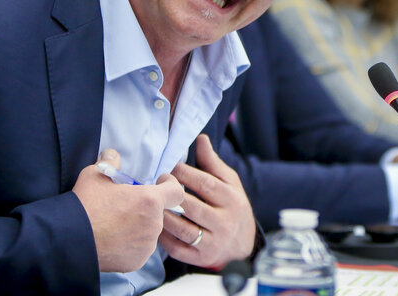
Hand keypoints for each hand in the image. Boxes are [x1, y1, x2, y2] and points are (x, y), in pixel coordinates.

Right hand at [72, 149, 183, 272]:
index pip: (176, 191)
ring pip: (150, 230)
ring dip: (140, 224)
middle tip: (127, 202)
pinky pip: (140, 248)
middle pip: (159, 211)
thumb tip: (112, 156)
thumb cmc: (85, 205)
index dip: (170, 184)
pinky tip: (114, 237)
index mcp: (149, 200)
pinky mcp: (137, 261)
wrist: (69, 240)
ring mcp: (146, 245)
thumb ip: (110, 162)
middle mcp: (153, 224)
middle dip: (147, 205)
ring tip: (118, 221)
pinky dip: (132, 242)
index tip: (161, 182)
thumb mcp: (96, 174)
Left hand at [159, 134, 255, 268]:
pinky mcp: (202, 259)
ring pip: (184, 229)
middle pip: (192, 207)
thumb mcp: (229, 181)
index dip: (185, 174)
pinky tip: (156, 225)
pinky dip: (164, 239)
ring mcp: (213, 242)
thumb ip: (212, 162)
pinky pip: (179, 250)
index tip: (170, 166)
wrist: (244, 243)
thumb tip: (200, 139)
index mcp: (231, 199)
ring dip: (165, 216)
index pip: (205, 184)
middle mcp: (224, 222)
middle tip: (158, 183)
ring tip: (153, 204)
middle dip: (172, 193)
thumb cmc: (232, 204)